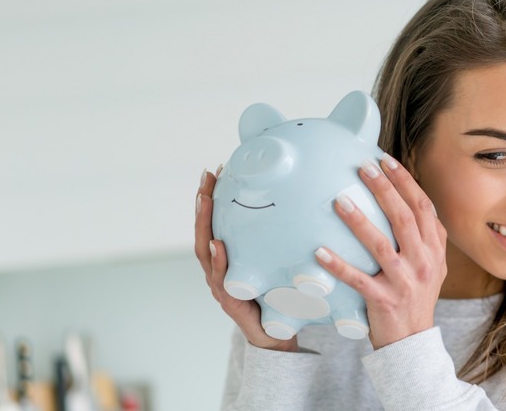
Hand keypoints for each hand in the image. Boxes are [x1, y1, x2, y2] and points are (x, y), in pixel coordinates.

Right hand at [195, 167, 297, 351]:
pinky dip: (217, 262)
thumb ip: (279, 240)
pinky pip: (221, 279)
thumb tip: (302, 203)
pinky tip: (218, 245)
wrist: (277, 335)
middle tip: (207, 177)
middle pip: (204, 231)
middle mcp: (219, 269)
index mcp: (228, 258)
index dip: (211, 198)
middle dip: (203, 204)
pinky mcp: (230, 302)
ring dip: (205, 225)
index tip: (215, 170)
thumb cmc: (278, 296)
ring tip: (205, 201)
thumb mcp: (278, 263)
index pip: (216, 223)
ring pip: (205, 251)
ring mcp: (221, 285)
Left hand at [315, 154, 446, 349]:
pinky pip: (358, 280)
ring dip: (359, 222)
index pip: (423, 207)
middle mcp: (424, 263)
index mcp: (435, 250)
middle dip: (384, 189)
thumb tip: (402, 197)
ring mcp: (405, 283)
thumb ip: (423, 236)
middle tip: (363, 168)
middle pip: (404, 218)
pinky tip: (319, 252)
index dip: (405, 182)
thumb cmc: (416, 297)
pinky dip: (339, 266)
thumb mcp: (431, 265)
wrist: (413, 342)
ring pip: (381, 246)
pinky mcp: (384, 301)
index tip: (386, 160)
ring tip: (339, 201)